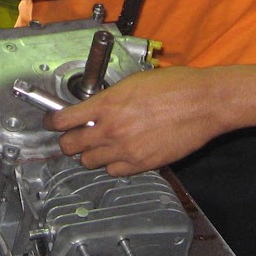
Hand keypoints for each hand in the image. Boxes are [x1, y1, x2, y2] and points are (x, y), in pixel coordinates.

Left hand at [44, 66, 224, 176]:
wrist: (203, 102)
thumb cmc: (174, 86)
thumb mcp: (131, 83)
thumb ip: (107, 99)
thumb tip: (92, 109)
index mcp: (107, 105)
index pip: (63, 120)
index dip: (52, 123)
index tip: (51, 123)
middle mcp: (112, 130)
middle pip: (71, 146)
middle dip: (68, 141)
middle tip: (72, 137)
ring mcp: (126, 150)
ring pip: (90, 162)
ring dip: (90, 154)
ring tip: (98, 145)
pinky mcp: (143, 164)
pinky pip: (115, 172)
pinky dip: (112, 165)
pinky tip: (119, 155)